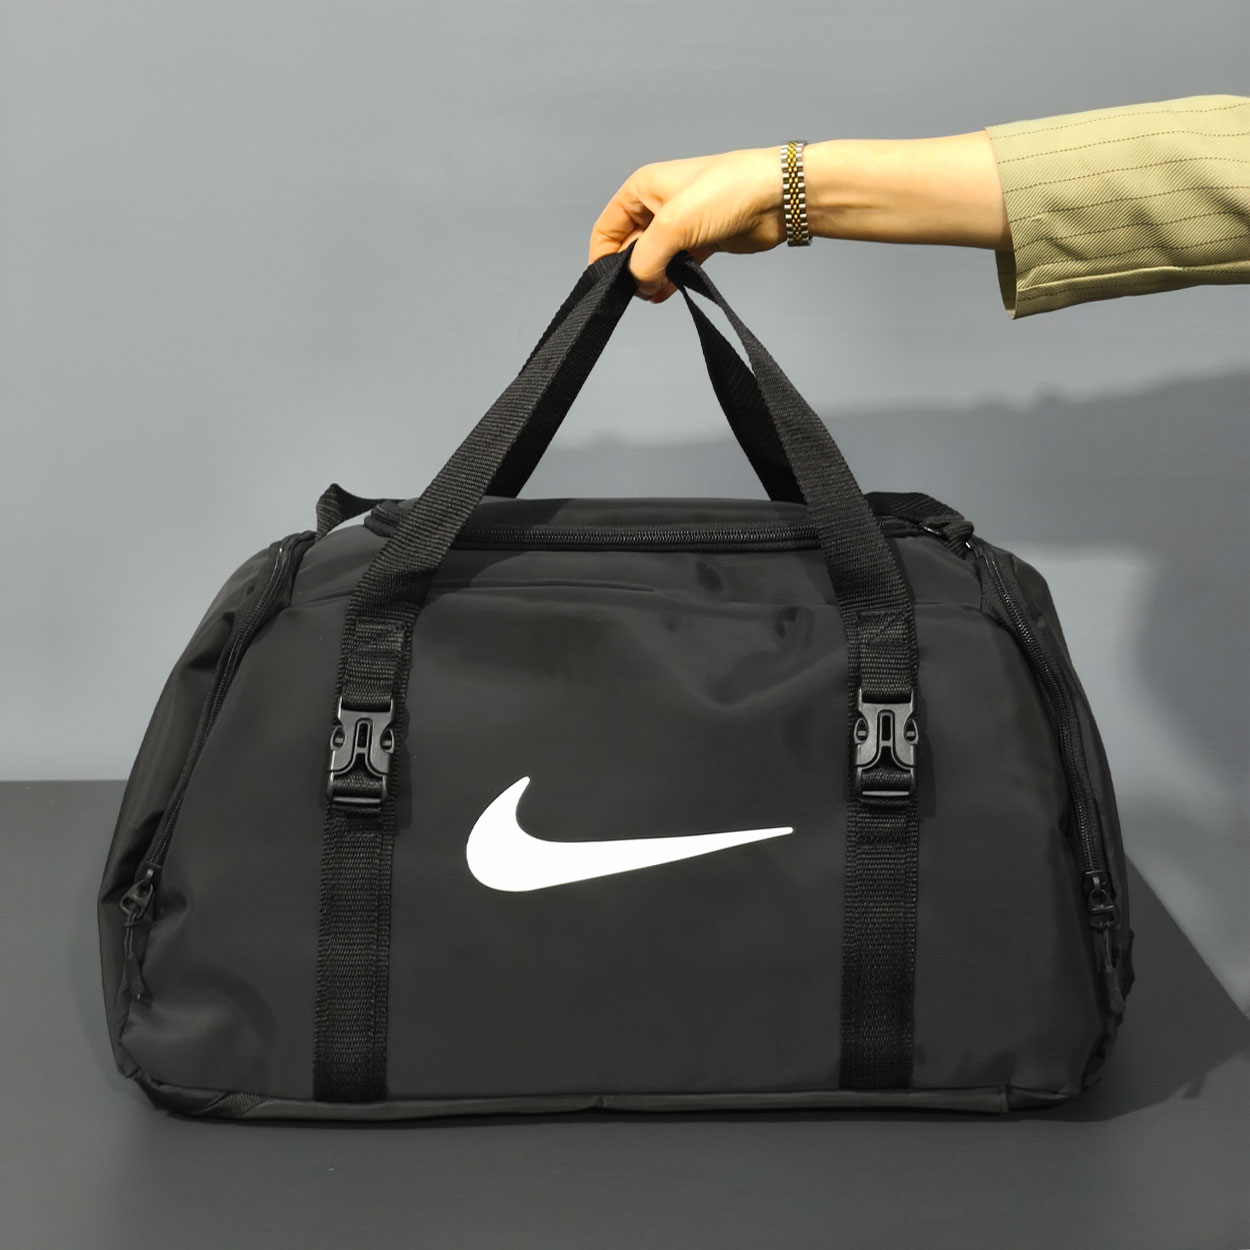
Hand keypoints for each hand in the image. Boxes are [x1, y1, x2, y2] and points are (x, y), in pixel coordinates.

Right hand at [589, 147, 787, 303]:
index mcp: (642, 189)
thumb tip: (638, 285)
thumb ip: (646, 259)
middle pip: (628, 247)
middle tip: (639, 291)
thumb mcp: (673, 225)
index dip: (602, 257)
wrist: (778, 197)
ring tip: (656, 293)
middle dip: (630, 272)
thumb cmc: (727, 191)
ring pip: (653, 259)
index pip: (607, 228)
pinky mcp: (701, 241)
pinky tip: (669, 292)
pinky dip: (670, 280)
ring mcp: (681, 224)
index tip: (606, 285)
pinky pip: (676, 266)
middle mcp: (658, 205)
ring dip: (651, 279)